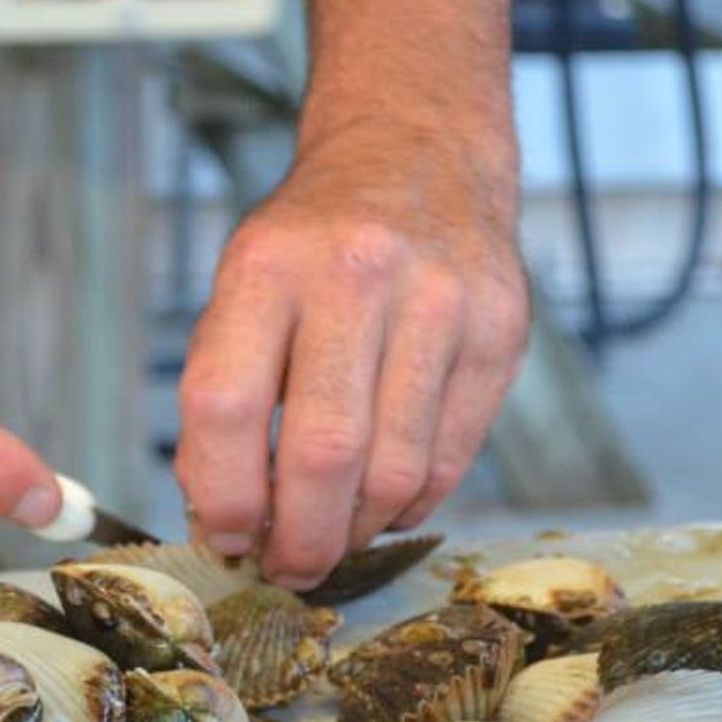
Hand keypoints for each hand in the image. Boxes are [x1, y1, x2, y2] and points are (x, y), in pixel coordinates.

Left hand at [174, 127, 527, 588]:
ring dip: (357, 530)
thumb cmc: (312, 243)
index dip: (222, 494)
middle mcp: (356, 277)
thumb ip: (223, 395)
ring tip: (334, 538)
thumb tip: (224, 520)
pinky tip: (384, 503)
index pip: (225, 404)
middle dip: (301, 540)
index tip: (225, 536)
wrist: (418, 153)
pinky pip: (452, 458)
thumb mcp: (242, 289)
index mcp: (266, 266)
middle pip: (323, 454)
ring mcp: (440, 302)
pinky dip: (411, 503)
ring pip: (396, 471)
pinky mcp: (500, 331)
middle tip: (289, 569)